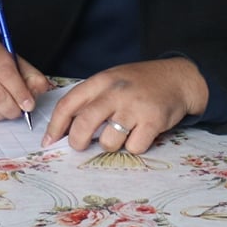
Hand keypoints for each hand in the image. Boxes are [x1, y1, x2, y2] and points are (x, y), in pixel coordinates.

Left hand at [44, 58, 207, 154]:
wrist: (178, 78)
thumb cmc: (139, 84)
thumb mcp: (111, 81)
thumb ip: (91, 100)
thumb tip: (65, 130)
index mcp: (100, 81)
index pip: (68, 104)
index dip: (55, 127)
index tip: (49, 142)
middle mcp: (115, 92)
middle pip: (83, 125)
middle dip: (77, 142)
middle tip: (80, 146)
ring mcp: (134, 107)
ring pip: (108, 142)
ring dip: (111, 145)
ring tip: (121, 134)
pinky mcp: (153, 121)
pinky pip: (134, 147)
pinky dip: (135, 147)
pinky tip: (141, 134)